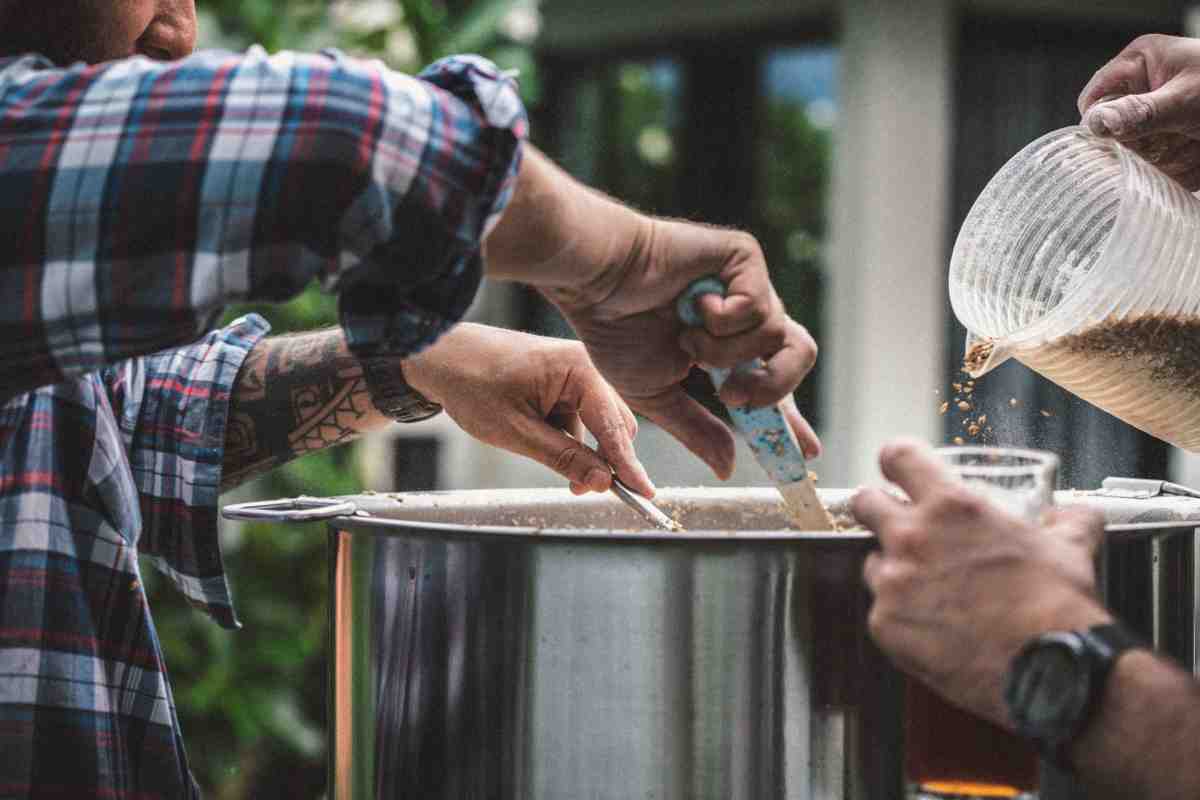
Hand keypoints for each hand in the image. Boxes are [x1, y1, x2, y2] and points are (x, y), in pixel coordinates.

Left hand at [403, 323, 653, 495]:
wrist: (439, 356)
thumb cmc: (473, 382)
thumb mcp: (517, 431)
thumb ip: (563, 458)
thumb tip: (601, 482)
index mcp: (580, 369)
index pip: (614, 426)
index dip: (628, 465)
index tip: (644, 494)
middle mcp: (585, 367)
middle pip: (614, 425)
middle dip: (603, 461)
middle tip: (585, 491)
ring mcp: (574, 374)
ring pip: (595, 425)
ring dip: (582, 452)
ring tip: (556, 470)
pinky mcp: (561, 383)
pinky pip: (577, 419)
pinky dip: (566, 439)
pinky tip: (541, 444)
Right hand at [483, 148, 819, 479]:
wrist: (598, 284)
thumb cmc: (615, 330)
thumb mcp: (657, 395)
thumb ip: (696, 429)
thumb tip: (726, 467)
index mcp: (729, 347)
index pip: (774, 383)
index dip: (792, 417)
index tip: (808, 450)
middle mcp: (746, 315)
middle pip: (799, 355)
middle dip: (772, 386)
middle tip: (734, 397)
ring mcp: (747, 284)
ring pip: (776, 335)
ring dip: (725, 351)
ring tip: (687, 340)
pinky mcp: (744, 257)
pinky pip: (758, 306)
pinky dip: (722, 320)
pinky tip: (692, 305)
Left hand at [851, 439, 1111, 727]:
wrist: (1050, 671)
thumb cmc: (1058, 608)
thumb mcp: (1070, 547)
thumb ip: (1066, 520)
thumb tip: (1069, 516)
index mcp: (952, 506)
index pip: (898, 457)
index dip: (896, 463)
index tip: (898, 473)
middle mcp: (912, 537)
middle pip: (865, 503)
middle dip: (879, 511)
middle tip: (902, 530)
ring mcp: (893, 582)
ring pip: (873, 562)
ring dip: (895, 572)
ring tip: (933, 594)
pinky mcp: (884, 625)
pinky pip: (881, 611)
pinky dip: (902, 618)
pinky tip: (934, 629)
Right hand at [1079, 34, 1199, 189]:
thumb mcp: (1186, 99)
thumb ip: (1140, 112)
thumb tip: (1095, 124)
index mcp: (1140, 63)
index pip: (1094, 97)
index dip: (1098, 123)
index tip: (1113, 143)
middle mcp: (1143, 88)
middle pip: (1111, 129)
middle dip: (1132, 147)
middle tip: (1157, 149)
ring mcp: (1156, 116)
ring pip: (1132, 151)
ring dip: (1154, 161)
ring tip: (1185, 151)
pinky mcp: (1169, 139)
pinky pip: (1153, 163)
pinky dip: (1168, 170)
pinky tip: (1189, 160)